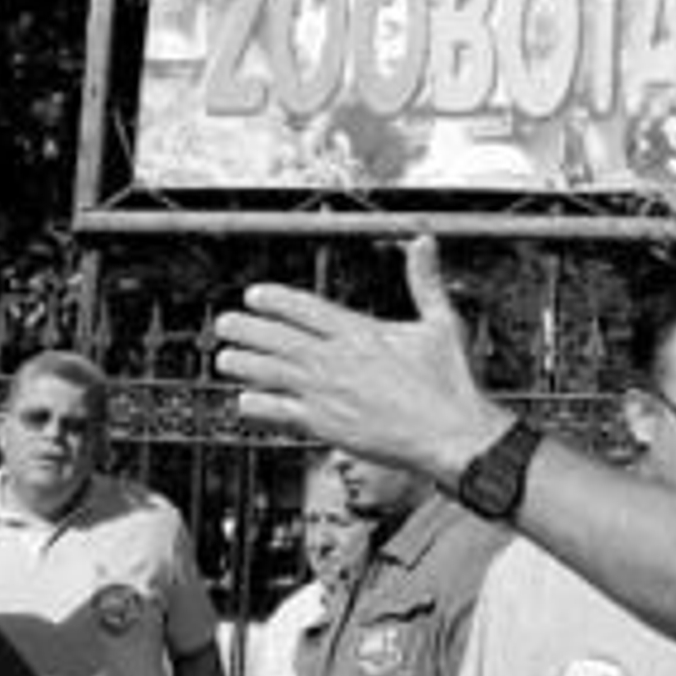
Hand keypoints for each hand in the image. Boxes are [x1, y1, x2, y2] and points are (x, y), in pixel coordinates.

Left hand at [215, 237, 510, 486]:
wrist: (451, 434)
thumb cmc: (450, 382)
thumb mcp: (440, 323)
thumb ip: (424, 281)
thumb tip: (424, 240)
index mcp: (360, 331)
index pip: (304, 307)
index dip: (274, 299)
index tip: (254, 295)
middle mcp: (336, 359)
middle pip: (278, 337)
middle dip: (246, 328)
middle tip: (224, 324)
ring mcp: (327, 393)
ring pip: (270, 372)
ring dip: (243, 363)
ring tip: (223, 358)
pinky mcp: (326, 427)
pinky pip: (281, 413)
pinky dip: (259, 405)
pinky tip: (243, 401)